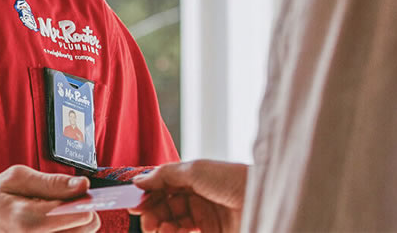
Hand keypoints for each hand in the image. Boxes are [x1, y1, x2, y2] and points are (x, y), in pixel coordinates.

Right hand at [0, 164, 99, 232]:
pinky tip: (54, 223)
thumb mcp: (16, 178)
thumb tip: (83, 185)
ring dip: (76, 222)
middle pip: (86, 227)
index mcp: (27, 221)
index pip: (78, 216)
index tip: (80, 191)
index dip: (84, 199)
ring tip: (56, 212)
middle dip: (82, 210)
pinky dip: (69, 230)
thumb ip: (52, 182)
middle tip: (66, 200)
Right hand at [130, 160, 247, 232]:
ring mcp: (204, 218)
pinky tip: (171, 231)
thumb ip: (164, 176)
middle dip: (152, 213)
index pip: (163, 187)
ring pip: (172, 223)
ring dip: (162, 226)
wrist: (262, 199)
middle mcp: (197, 198)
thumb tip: (138, 180)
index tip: (134, 202)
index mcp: (193, 178)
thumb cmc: (231, 179)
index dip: (148, 194)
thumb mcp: (193, 170)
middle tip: (146, 219)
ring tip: (162, 227)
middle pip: (165, 207)